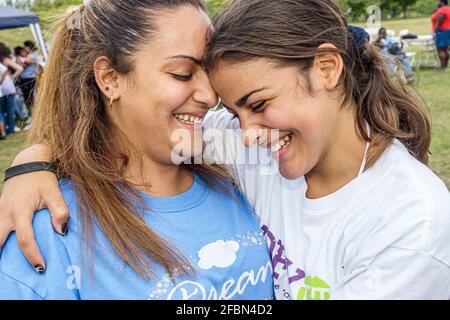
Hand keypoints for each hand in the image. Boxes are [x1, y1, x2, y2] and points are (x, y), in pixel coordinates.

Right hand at [0, 145, 67, 271]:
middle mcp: (5, 213)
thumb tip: (62, 231)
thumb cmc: (43, 179)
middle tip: (14, 272)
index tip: (41, 267)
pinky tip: (4, 245)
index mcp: (20, 211)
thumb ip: (60, 211)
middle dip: (2, 256)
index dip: (33, 255)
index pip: (25, 239)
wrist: (28, 163)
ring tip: (5, 260)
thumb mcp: (54, 192)